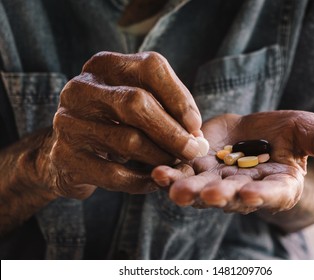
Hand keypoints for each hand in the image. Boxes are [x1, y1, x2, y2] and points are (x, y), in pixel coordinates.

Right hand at [42, 51, 201, 197]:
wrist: (69, 153)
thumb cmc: (113, 124)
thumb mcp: (136, 106)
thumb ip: (166, 110)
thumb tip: (196, 133)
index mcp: (104, 66)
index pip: (150, 67)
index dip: (179, 97)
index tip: (196, 125)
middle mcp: (81, 88)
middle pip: (137, 103)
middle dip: (173, 132)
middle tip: (193, 151)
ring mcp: (68, 121)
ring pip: (128, 140)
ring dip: (160, 157)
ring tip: (176, 165)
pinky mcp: (65, 156)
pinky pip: (115, 173)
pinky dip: (142, 181)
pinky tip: (154, 182)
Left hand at [152, 111, 313, 213]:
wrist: (256, 133)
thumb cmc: (285, 136)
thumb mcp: (307, 132)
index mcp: (276, 184)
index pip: (272, 193)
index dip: (261, 195)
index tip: (249, 193)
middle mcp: (245, 189)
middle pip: (231, 196)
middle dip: (218, 196)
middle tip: (206, 195)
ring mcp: (218, 181)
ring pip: (201, 190)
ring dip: (187, 190)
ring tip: (173, 187)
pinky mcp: (197, 169)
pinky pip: (183, 175)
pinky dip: (170, 175)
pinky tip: (157, 172)